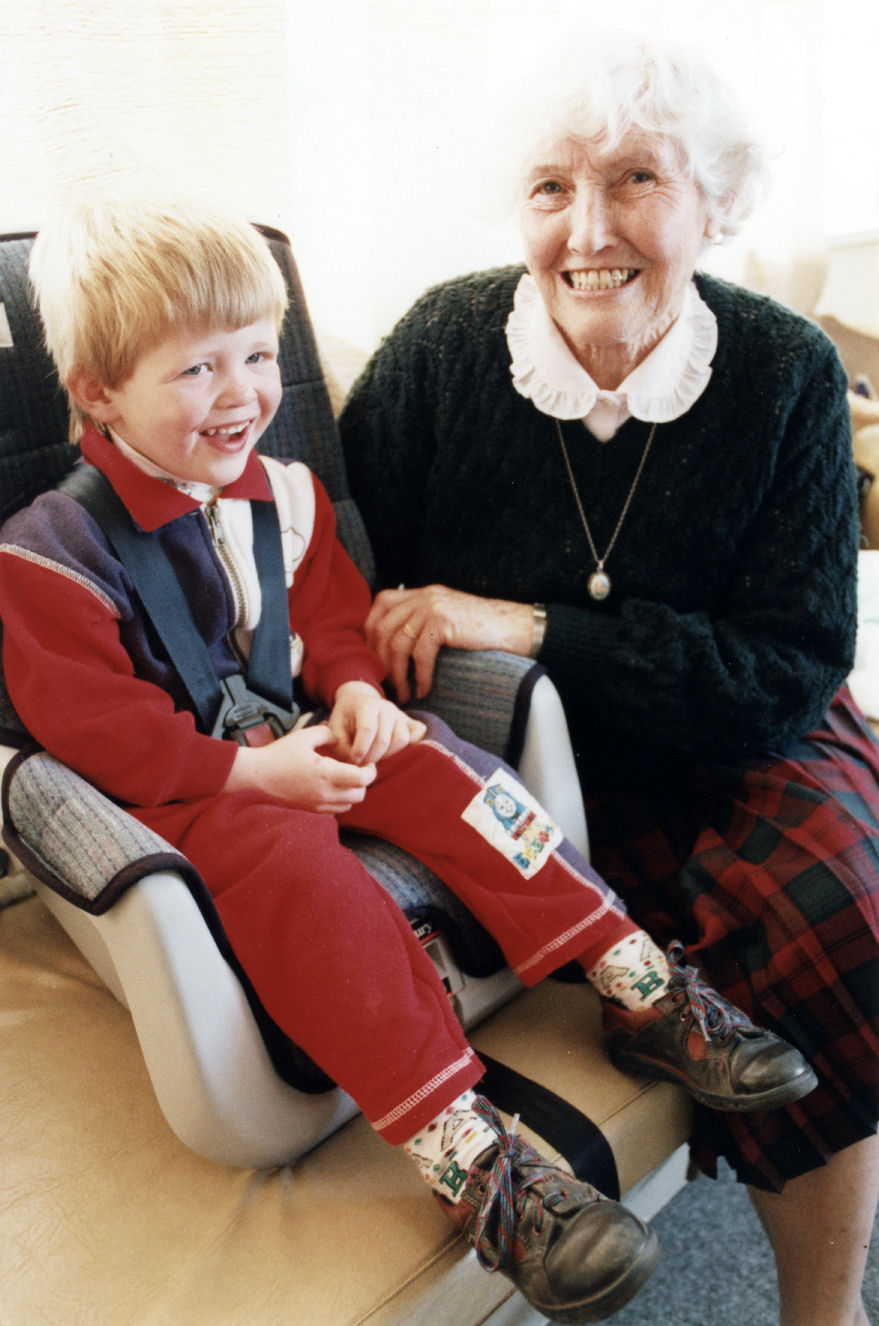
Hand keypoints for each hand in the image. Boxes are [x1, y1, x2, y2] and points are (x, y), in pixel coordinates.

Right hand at [223, 722, 377, 813]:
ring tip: (344, 778)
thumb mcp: (304, 736)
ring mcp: (317, 806)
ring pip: (349, 805)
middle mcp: (325, 793)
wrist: (255, 777)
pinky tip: (330, 787)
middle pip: (360, 795)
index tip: (366, 762)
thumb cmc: (278, 755)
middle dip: (363, 782)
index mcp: (326, 773)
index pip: (362, 779)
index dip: (370, 770)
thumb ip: (327, 734)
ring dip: (352, 792)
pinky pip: (335, 811)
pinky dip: (339, 800)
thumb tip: (339, 739)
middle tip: (357, 769)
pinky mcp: (310, 812)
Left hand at [328, 681, 426, 764]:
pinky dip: (412, 746)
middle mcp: (386, 707)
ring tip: (375, 761)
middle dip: (372, 757)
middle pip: (385, 738)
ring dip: (389, 756)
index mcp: (366, 705)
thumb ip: (341, 745)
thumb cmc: (345, 719)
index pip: (368, 728)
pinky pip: (419, 733)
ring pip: (402, 739)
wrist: (358, 702)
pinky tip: (396, 754)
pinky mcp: (410, 722)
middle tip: (362, 766)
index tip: (354, 760)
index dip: (361, 748)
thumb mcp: (335, 728)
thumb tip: (355, 762)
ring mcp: (400, 714)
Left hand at [364, 585, 532, 701]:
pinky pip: (420, 655)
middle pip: (383, 628)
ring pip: (398, 645)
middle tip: (386, 683)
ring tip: (404, 694)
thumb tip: (394, 647)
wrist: (515, 626)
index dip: (370, 632)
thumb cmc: (482, 629)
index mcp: (420, 593)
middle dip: (379, 660)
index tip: (373, 658)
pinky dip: (419, 677)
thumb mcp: (446, 616)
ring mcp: (432, 608)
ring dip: (398, 675)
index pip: (380, 605)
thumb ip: (422, 621)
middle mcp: (423, 596)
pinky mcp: (443, 623)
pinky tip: (423, 690)